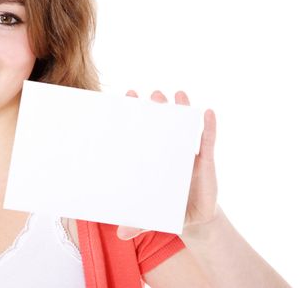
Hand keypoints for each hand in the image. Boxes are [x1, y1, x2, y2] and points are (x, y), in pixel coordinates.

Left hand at [116, 90, 217, 239]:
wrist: (196, 219)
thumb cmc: (169, 209)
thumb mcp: (153, 215)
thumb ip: (138, 223)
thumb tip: (119, 235)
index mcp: (153, 159)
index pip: (143, 133)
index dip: (136, 115)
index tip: (128, 97)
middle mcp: (169, 151)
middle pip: (164, 124)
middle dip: (159, 107)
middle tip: (153, 94)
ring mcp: (189, 153)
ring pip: (186, 126)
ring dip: (183, 109)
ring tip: (179, 94)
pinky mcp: (207, 160)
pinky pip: (208, 140)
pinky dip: (209, 126)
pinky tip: (208, 112)